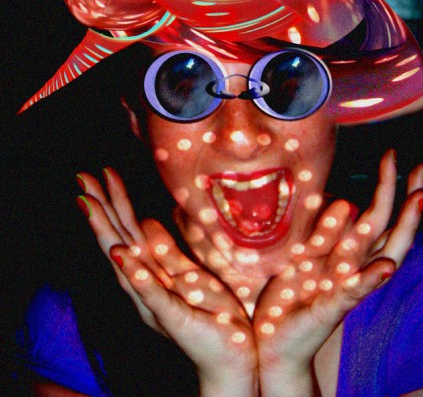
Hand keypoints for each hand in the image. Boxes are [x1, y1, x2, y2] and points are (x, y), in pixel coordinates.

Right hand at [76, 168, 257, 396]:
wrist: (231, 356)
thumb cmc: (211, 314)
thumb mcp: (189, 274)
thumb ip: (166, 250)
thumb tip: (145, 220)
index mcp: (151, 274)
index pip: (128, 231)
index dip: (115, 203)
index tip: (101, 175)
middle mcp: (146, 287)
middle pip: (118, 241)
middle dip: (101, 209)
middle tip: (82, 179)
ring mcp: (156, 302)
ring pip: (126, 262)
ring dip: (108, 232)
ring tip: (90, 205)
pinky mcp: (174, 318)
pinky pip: (152, 293)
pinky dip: (135, 273)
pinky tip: (120, 253)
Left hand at [253, 151, 422, 396]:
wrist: (276, 339)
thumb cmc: (293, 294)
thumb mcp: (304, 254)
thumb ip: (323, 231)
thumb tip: (342, 200)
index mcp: (348, 254)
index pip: (376, 217)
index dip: (389, 189)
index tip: (398, 159)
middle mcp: (355, 268)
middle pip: (388, 230)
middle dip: (405, 199)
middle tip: (421, 169)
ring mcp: (347, 287)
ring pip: (381, 254)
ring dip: (401, 228)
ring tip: (418, 200)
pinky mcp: (330, 308)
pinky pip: (352, 291)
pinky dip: (369, 279)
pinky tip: (386, 267)